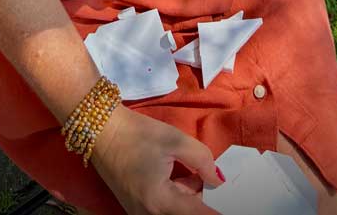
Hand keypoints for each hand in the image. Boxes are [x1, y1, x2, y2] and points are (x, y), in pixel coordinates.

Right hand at [91, 105, 222, 213]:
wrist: (101, 130)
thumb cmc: (137, 134)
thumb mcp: (174, 140)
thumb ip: (202, 160)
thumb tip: (218, 179)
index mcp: (160, 201)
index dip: (217, 213)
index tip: (235, 207)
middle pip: (187, 212)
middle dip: (197, 193)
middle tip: (197, 170)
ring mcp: (139, 214)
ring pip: (175, 210)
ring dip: (185, 194)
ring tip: (181, 168)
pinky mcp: (134, 208)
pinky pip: (162, 208)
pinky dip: (173, 195)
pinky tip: (171, 174)